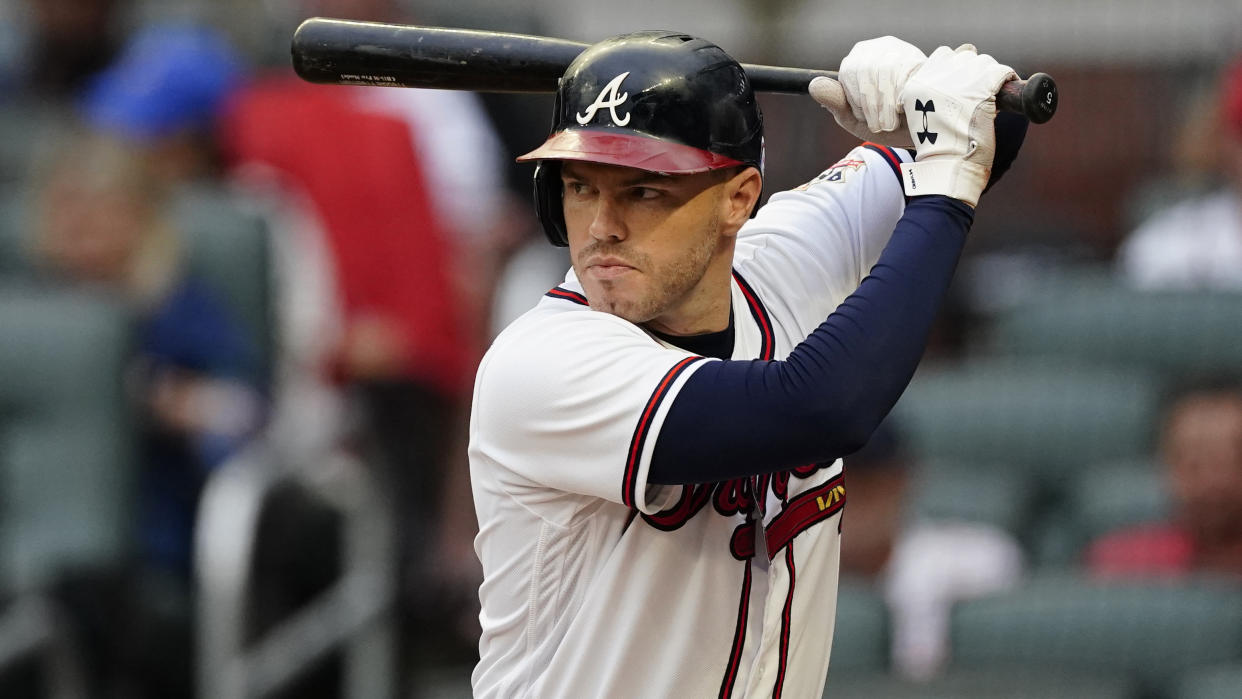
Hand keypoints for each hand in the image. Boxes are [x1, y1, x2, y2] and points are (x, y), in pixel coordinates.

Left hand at [809, 36, 925, 145]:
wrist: (921, 130)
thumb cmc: (885, 122)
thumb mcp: (855, 118)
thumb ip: (835, 102)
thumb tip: (814, 86)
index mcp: (860, 57)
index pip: (850, 71)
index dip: (856, 99)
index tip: (865, 119)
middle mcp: (880, 46)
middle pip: (866, 70)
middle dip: (870, 104)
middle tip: (879, 125)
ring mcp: (901, 50)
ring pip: (884, 72)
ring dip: (885, 104)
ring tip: (891, 122)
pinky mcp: (920, 60)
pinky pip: (904, 75)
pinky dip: (900, 98)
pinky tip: (904, 108)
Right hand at [899, 44, 1017, 206]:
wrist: (947, 168)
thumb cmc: (940, 148)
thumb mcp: (926, 116)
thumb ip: (937, 93)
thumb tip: (964, 67)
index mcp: (917, 83)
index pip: (944, 55)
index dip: (959, 66)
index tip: (966, 83)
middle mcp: (935, 79)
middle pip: (966, 56)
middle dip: (977, 71)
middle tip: (982, 91)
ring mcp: (957, 84)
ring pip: (985, 62)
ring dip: (992, 75)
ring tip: (993, 94)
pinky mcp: (979, 91)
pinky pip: (1000, 72)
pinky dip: (1008, 78)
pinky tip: (1007, 90)